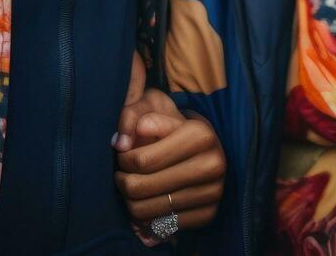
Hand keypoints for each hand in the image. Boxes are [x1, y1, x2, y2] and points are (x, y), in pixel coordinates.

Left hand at [115, 52, 225, 231]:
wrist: (206, 149)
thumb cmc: (174, 128)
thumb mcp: (156, 110)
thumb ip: (134, 115)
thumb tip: (121, 142)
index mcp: (201, 134)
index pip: (141, 160)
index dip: (122, 160)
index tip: (121, 155)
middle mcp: (213, 164)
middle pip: (141, 187)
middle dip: (122, 182)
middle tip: (121, 175)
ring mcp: (213, 191)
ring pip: (147, 210)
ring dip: (130, 202)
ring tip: (131, 188)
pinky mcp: (209, 214)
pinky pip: (162, 226)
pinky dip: (148, 217)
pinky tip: (149, 201)